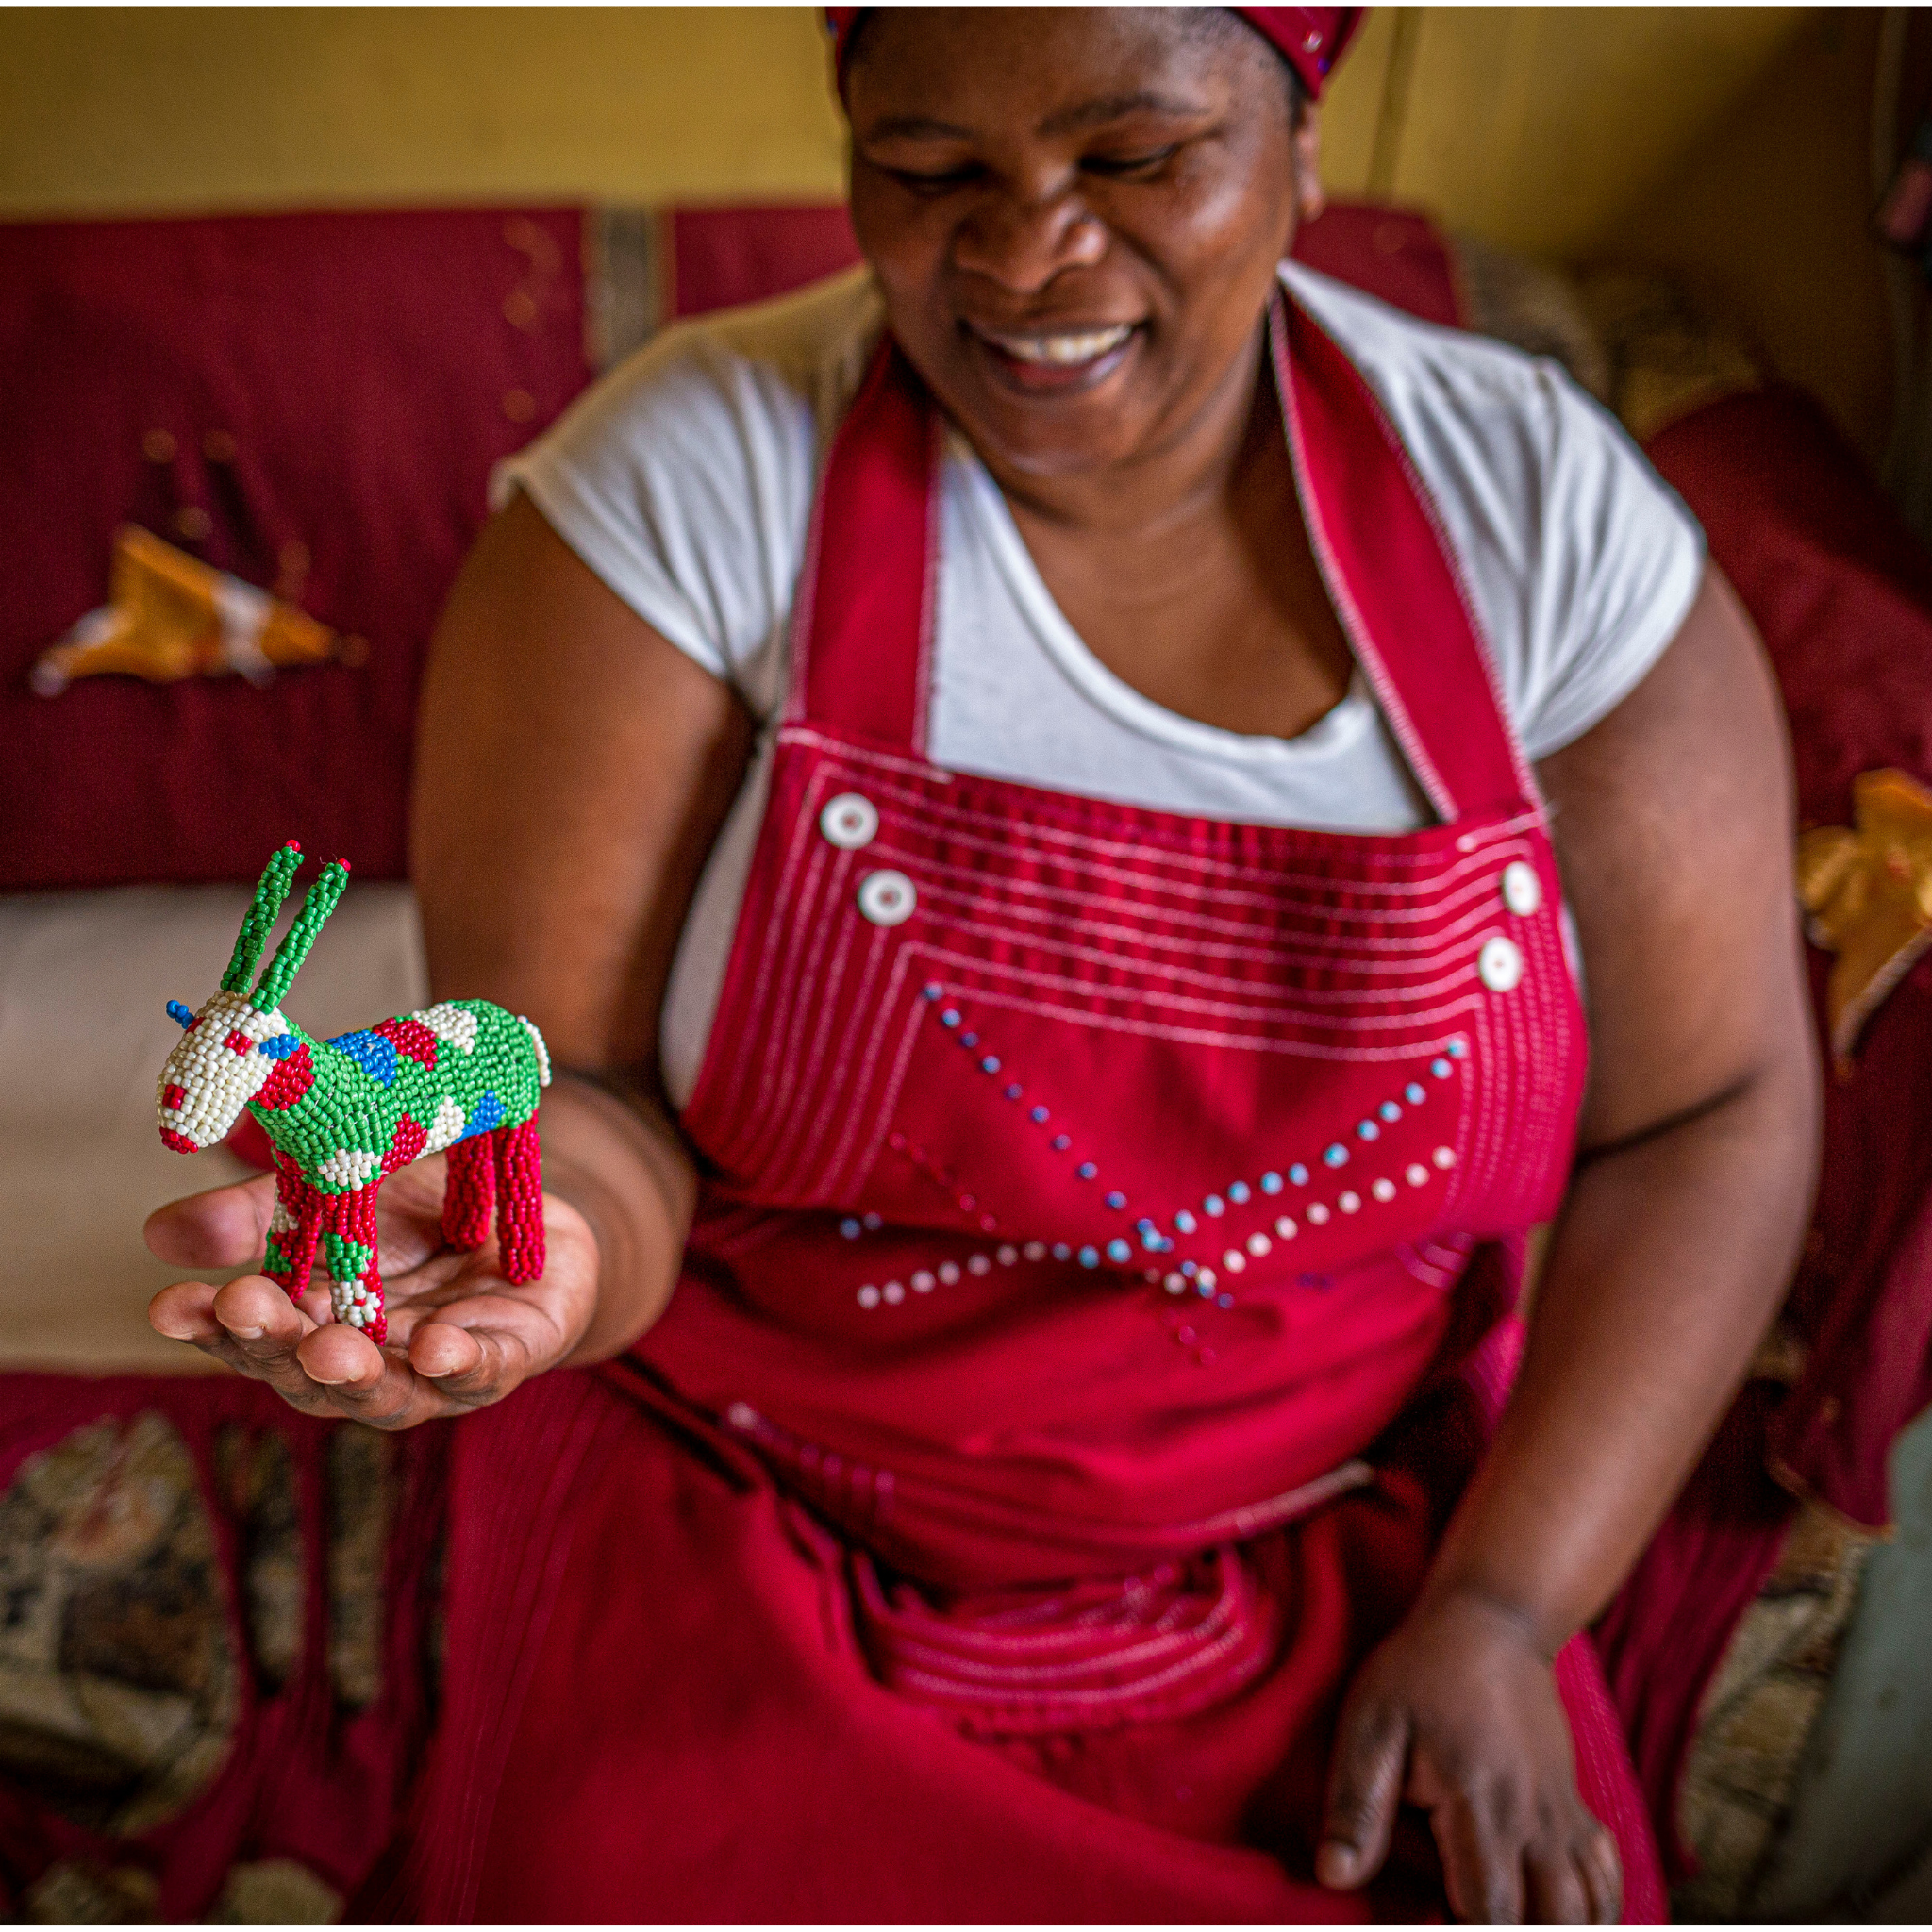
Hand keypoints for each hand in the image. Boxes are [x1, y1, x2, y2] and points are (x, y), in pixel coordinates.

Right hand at [145, 1159, 599, 1427]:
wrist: (533, 1211)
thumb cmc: (423, 1209)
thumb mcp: (344, 1186)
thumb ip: (265, 1208)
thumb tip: (159, 1235)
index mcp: (314, 1317)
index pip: (250, 1334)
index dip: (210, 1324)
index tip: (170, 1305)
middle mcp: (367, 1360)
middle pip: (308, 1371)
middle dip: (277, 1345)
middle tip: (244, 1311)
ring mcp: (434, 1370)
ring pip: (390, 1392)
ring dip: (357, 1375)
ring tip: (331, 1349)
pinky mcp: (508, 1358)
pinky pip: (484, 1371)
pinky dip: (460, 1363)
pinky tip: (438, 1348)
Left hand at [1317, 1589, 1619, 1923]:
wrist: (1492, 1620)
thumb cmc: (1420, 1671)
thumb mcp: (1371, 1724)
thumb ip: (1356, 1804)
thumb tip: (1334, 1875)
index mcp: (1479, 1805)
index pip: (1492, 1914)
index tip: (1433, 1923)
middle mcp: (1534, 1821)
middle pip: (1553, 1924)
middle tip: (1460, 1914)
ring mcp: (1563, 1817)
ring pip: (1591, 1910)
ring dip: (1560, 1929)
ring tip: (1513, 1918)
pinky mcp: (1577, 1808)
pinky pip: (1606, 1879)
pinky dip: (1596, 1910)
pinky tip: (1558, 1916)